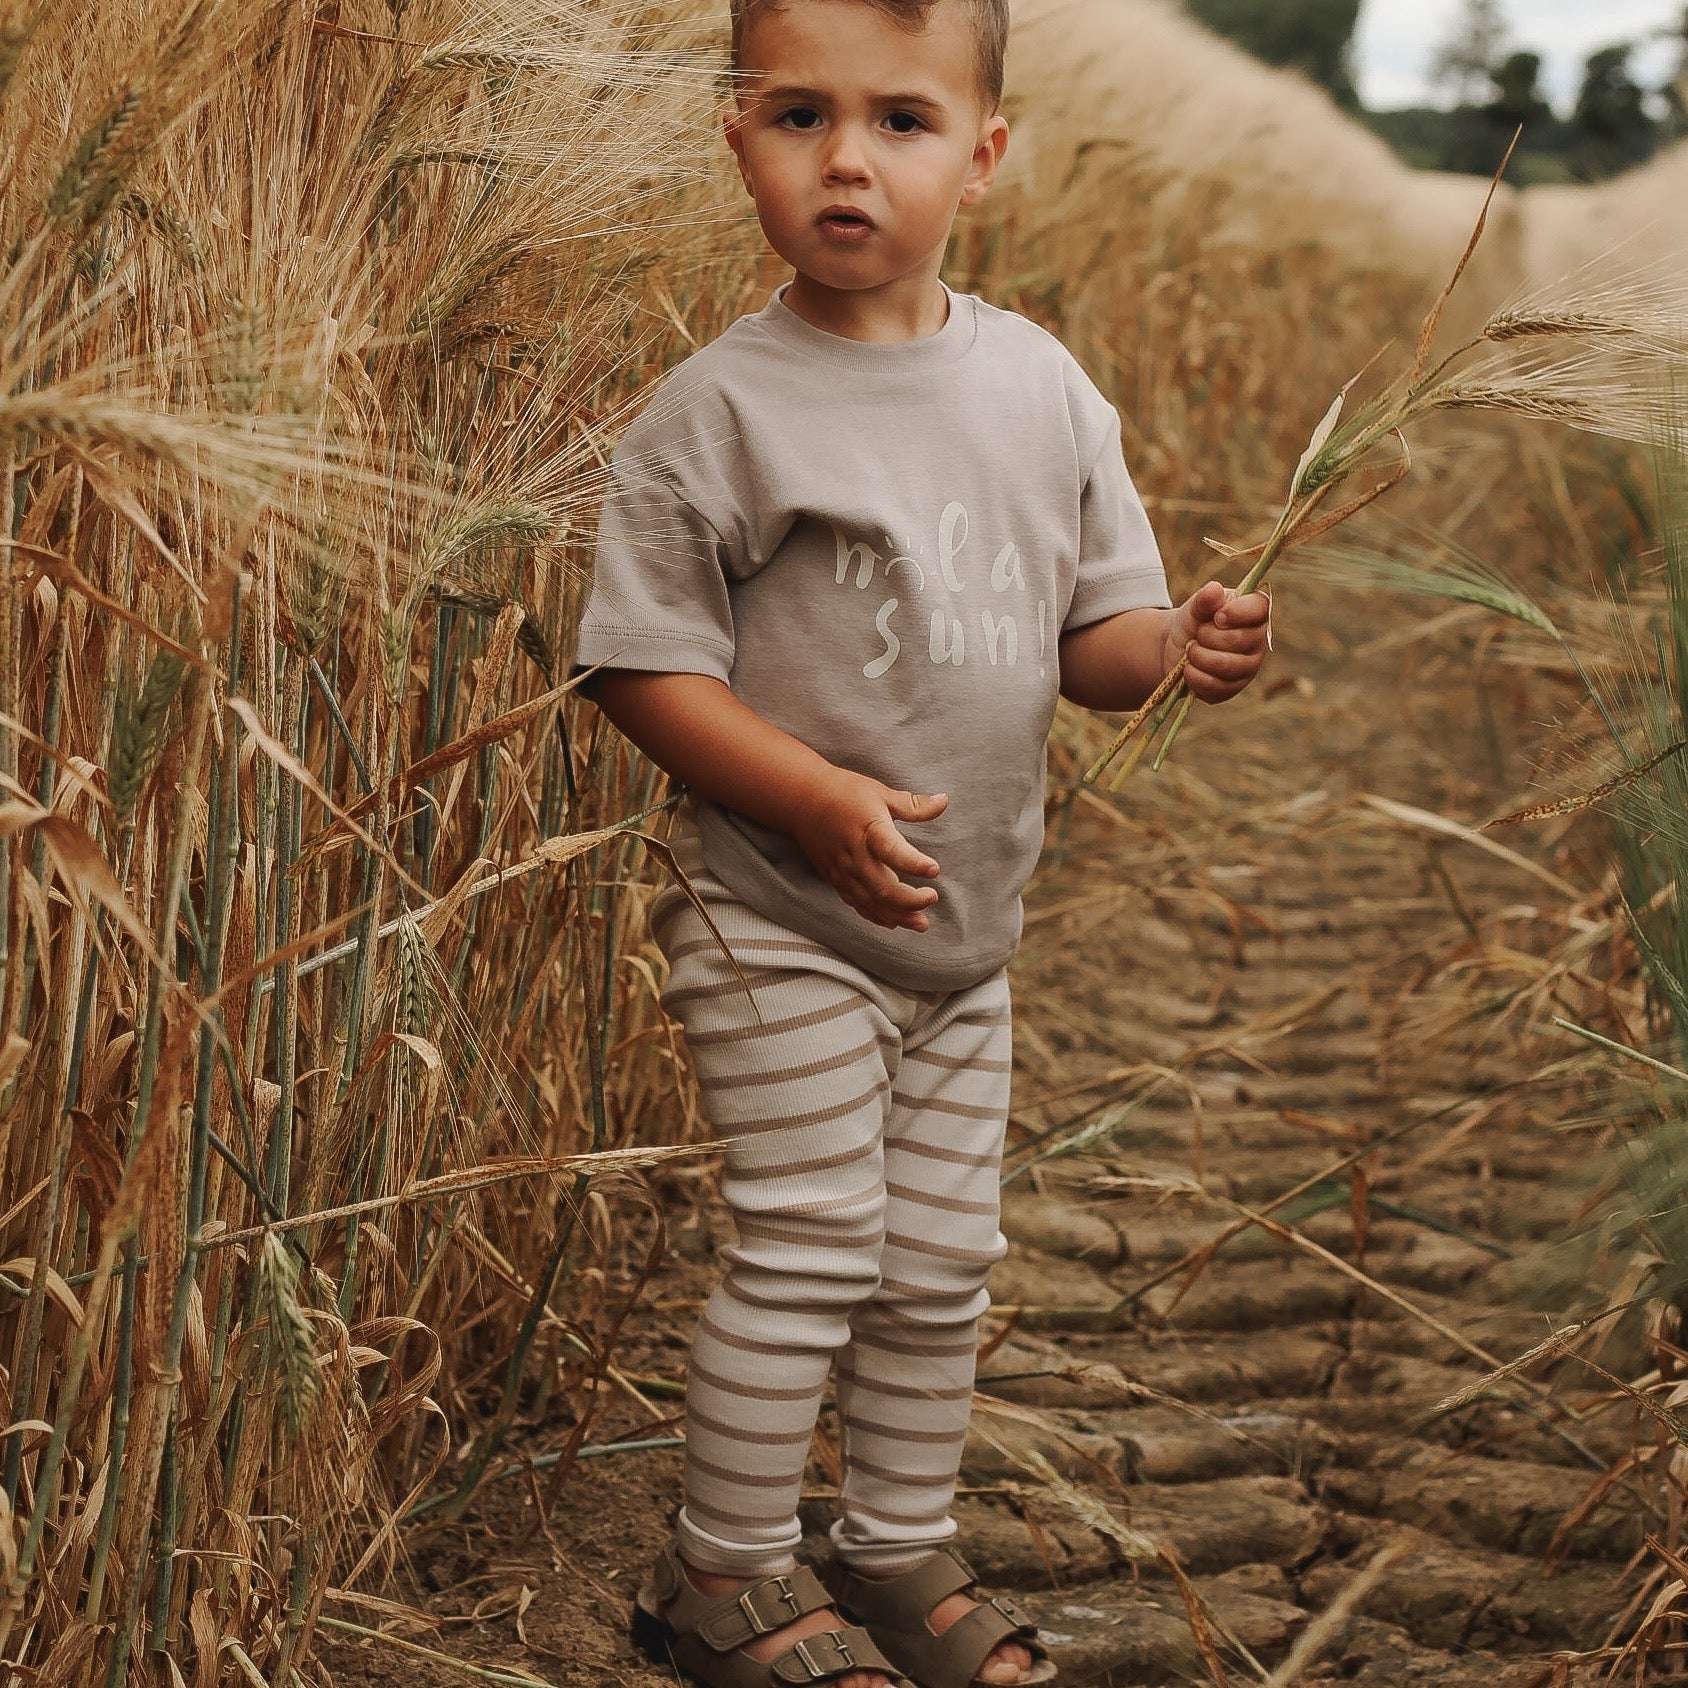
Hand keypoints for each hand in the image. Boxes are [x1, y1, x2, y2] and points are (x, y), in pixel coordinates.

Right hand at [789, 768, 945, 932]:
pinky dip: (877, 915)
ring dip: (898, 916)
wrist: (801, 800)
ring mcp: (843, 871)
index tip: (934, 869)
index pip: (892, 851)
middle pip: (883, 888)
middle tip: (932, 897)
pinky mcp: (835, 879)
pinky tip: (895, 921)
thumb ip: (913, 805)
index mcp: (869, 830)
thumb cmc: (844, 792)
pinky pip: (857, 904)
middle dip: (910, 900)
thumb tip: (944, 801)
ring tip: (921, 923)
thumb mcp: (881, 793)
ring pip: (871, 902)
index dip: (914, 864)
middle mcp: (855, 855)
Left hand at [1160, 580, 1271, 703]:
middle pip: (1239, 640)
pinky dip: (1195, 678)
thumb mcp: (1195, 607)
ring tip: (1190, 650)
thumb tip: (1214, 590)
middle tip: (1197, 635)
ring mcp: (1248, 667)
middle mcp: (1258, 640)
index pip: (1260, 608)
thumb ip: (1204, 599)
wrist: (1177, 649)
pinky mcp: (1233, 688)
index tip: (1217, 616)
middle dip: (1207, 637)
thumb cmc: (1194, 622)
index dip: (1238, 612)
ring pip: (1227, 666)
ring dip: (1199, 657)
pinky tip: (1188, 669)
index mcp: (1255, 612)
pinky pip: (1216, 687)